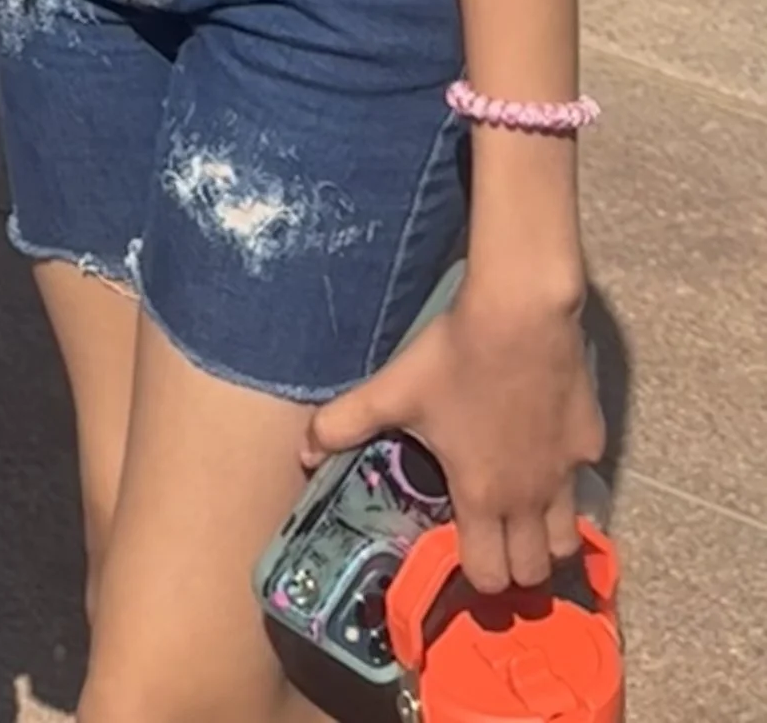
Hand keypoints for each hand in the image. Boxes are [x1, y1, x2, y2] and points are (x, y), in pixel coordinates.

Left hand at [307, 279, 602, 595]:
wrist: (521, 316)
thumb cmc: (454, 358)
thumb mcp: (392, 391)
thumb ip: (344, 424)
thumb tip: (304, 453)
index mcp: (482, 496)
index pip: (488, 577)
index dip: (474, 575)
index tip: (459, 552)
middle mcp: (530, 498)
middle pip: (534, 570)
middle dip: (514, 566)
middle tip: (492, 538)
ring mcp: (567, 473)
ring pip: (568, 536)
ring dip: (547, 534)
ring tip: (522, 507)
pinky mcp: (591, 443)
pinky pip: (580, 475)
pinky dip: (564, 472)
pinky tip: (542, 443)